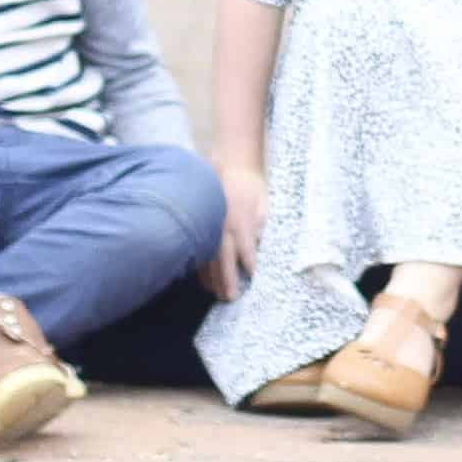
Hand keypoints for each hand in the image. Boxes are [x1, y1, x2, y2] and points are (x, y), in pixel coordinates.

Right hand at [203, 161, 266, 300]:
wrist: (227, 163)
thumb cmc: (249, 184)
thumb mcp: (263, 201)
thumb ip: (262, 224)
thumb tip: (258, 243)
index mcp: (240, 222)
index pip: (247, 252)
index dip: (250, 267)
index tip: (253, 280)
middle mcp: (222, 228)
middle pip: (224, 261)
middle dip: (228, 281)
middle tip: (231, 298)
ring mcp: (208, 227)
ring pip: (208, 260)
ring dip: (212, 279)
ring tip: (217, 294)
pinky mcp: (199, 225)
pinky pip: (198, 250)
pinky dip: (200, 267)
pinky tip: (204, 278)